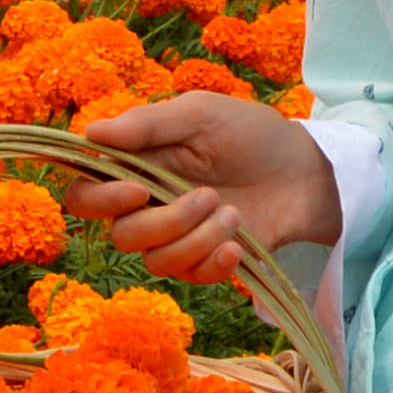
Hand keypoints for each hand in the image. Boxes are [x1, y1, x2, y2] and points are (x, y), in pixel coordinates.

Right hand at [68, 90, 334, 281]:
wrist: (307, 169)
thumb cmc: (249, 133)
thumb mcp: (200, 114)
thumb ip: (146, 124)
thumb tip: (89, 132)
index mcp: (135, 167)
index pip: (85, 195)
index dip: (100, 200)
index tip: (138, 189)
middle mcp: (148, 206)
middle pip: (121, 236)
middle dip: (165, 222)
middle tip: (208, 196)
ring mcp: (177, 237)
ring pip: (156, 261)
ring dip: (196, 240)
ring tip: (234, 214)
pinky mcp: (206, 261)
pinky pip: (191, 278)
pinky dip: (212, 264)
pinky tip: (238, 246)